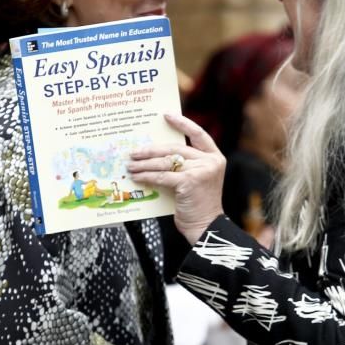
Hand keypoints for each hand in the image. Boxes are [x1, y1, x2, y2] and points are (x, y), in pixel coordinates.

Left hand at [128, 114, 226, 243]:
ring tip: (130, 165)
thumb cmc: (198, 205)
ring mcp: (201, 171)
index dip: (182, 123)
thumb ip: (184, 166)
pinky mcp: (190, 182)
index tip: (166, 116)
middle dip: (151, 150)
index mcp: (214, 157)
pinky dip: (147, 176)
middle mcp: (210, 161)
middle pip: (175, 148)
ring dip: (144, 164)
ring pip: (166, 162)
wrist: (206, 227)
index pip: (198, 134)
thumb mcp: (195, 180)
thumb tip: (154, 155)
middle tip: (134, 152)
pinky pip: (162, 176)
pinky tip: (136, 177)